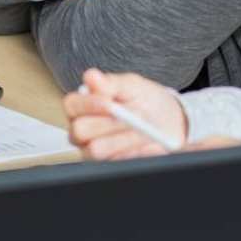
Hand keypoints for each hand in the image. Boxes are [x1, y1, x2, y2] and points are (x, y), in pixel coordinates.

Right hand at [64, 68, 188, 159]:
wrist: (168, 123)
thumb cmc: (145, 101)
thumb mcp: (133, 86)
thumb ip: (111, 83)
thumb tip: (91, 76)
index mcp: (83, 105)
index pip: (72, 105)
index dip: (88, 104)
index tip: (110, 102)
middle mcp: (83, 129)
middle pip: (79, 131)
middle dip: (108, 123)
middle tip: (132, 116)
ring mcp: (93, 150)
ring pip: (96, 150)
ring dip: (123, 138)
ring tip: (143, 129)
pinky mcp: (109, 164)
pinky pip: (115, 162)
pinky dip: (133, 151)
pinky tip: (145, 141)